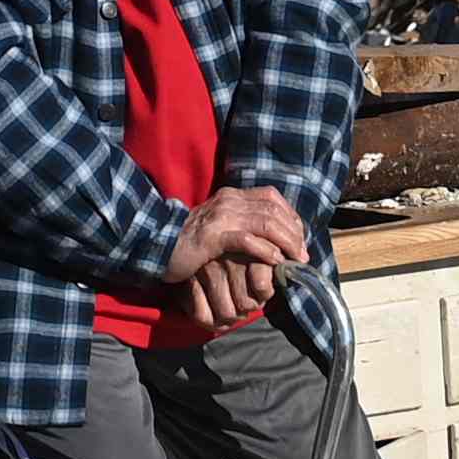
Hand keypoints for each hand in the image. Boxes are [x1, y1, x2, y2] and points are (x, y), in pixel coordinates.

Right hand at [162, 186, 314, 326]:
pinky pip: (246, 240)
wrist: (156, 244)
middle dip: (293, 233)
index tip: (299, 237)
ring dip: (285, 242)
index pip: (271, 197)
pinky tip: (275, 262)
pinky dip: (265, 251)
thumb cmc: (189, 240)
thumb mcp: (218, 225)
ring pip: (265, 223)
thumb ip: (240, 223)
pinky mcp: (213, 236)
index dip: (290, 216)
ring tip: (295, 259)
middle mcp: (228, 201)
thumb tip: (269, 236)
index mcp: (231, 196)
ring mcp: (220, 217)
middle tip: (302, 253)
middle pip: (272, 211)